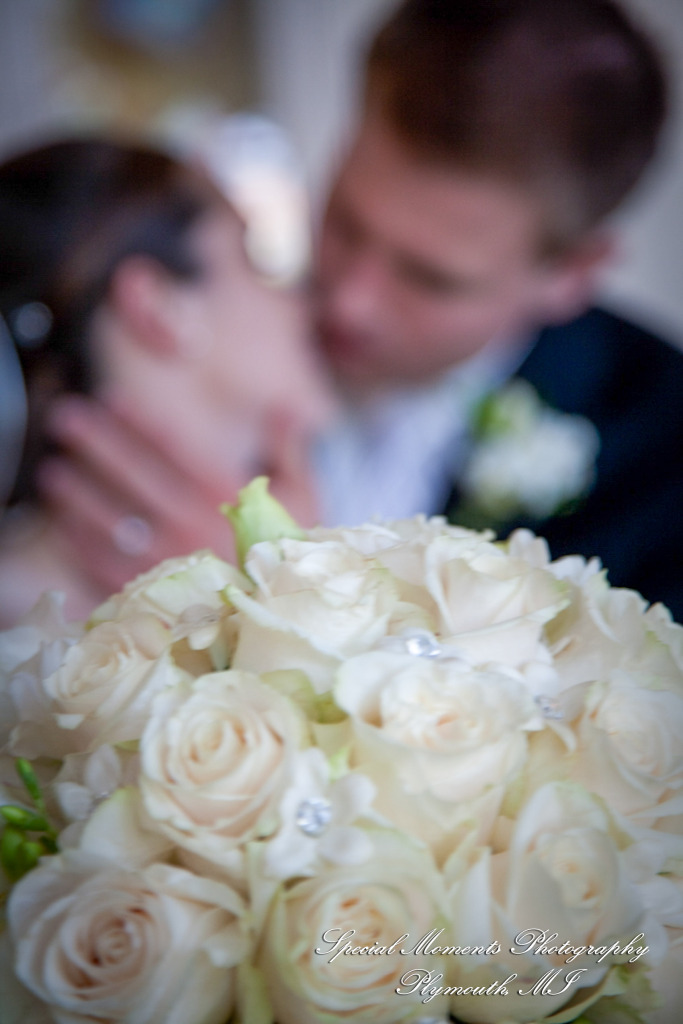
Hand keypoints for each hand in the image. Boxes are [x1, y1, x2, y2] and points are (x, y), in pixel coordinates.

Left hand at [39, 395, 320, 594]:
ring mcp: (167, 564)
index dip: (142, 421)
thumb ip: (290, 453)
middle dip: (97, 443)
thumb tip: (285, 408)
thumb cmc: (291, 558)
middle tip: (66, 417)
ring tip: (53, 471)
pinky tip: (64, 522)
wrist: (285, 623)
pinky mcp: (150, 596)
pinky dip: (80, 541)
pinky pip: (104, 565)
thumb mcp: (305, 502)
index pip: (175, 449)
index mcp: (228, 500)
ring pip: (111, 522)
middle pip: (135, 478)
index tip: (113, 397)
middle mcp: (193, 527)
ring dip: (77, 493)